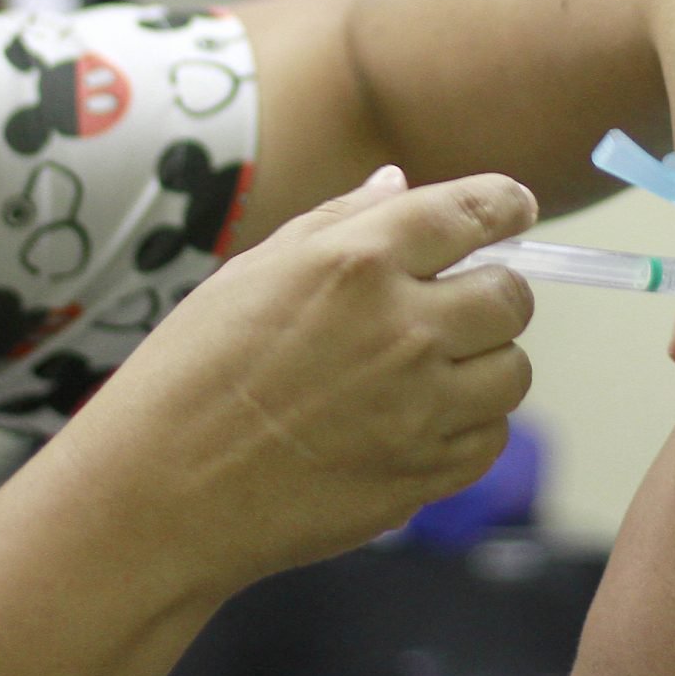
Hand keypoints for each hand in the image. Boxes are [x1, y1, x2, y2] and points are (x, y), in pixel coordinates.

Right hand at [56, 168, 537, 599]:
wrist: (161, 493)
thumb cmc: (190, 373)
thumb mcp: (253, 271)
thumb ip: (338, 221)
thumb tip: (397, 182)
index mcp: (356, 261)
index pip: (472, 212)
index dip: (503, 205)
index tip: (513, 209)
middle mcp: (402, 328)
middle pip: (511, 297)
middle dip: (489, 293)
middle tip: (450, 306)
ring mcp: (419, 408)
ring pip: (513, 370)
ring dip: (483, 364)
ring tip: (424, 372)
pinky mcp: (423, 475)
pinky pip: (490, 439)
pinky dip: (466, 428)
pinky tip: (412, 423)